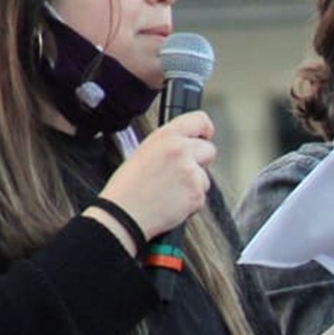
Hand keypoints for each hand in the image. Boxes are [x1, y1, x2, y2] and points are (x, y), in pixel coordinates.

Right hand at [98, 111, 216, 239]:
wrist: (124, 213)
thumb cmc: (128, 188)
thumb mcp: (144, 152)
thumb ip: (168, 146)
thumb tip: (186, 147)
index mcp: (166, 136)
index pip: (199, 121)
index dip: (205, 130)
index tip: (205, 136)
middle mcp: (181, 150)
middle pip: (209, 150)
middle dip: (199, 162)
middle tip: (181, 173)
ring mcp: (191, 172)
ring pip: (205, 177)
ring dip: (194, 184)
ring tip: (170, 191)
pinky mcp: (197, 194)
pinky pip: (202, 196)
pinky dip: (191, 202)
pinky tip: (172, 202)